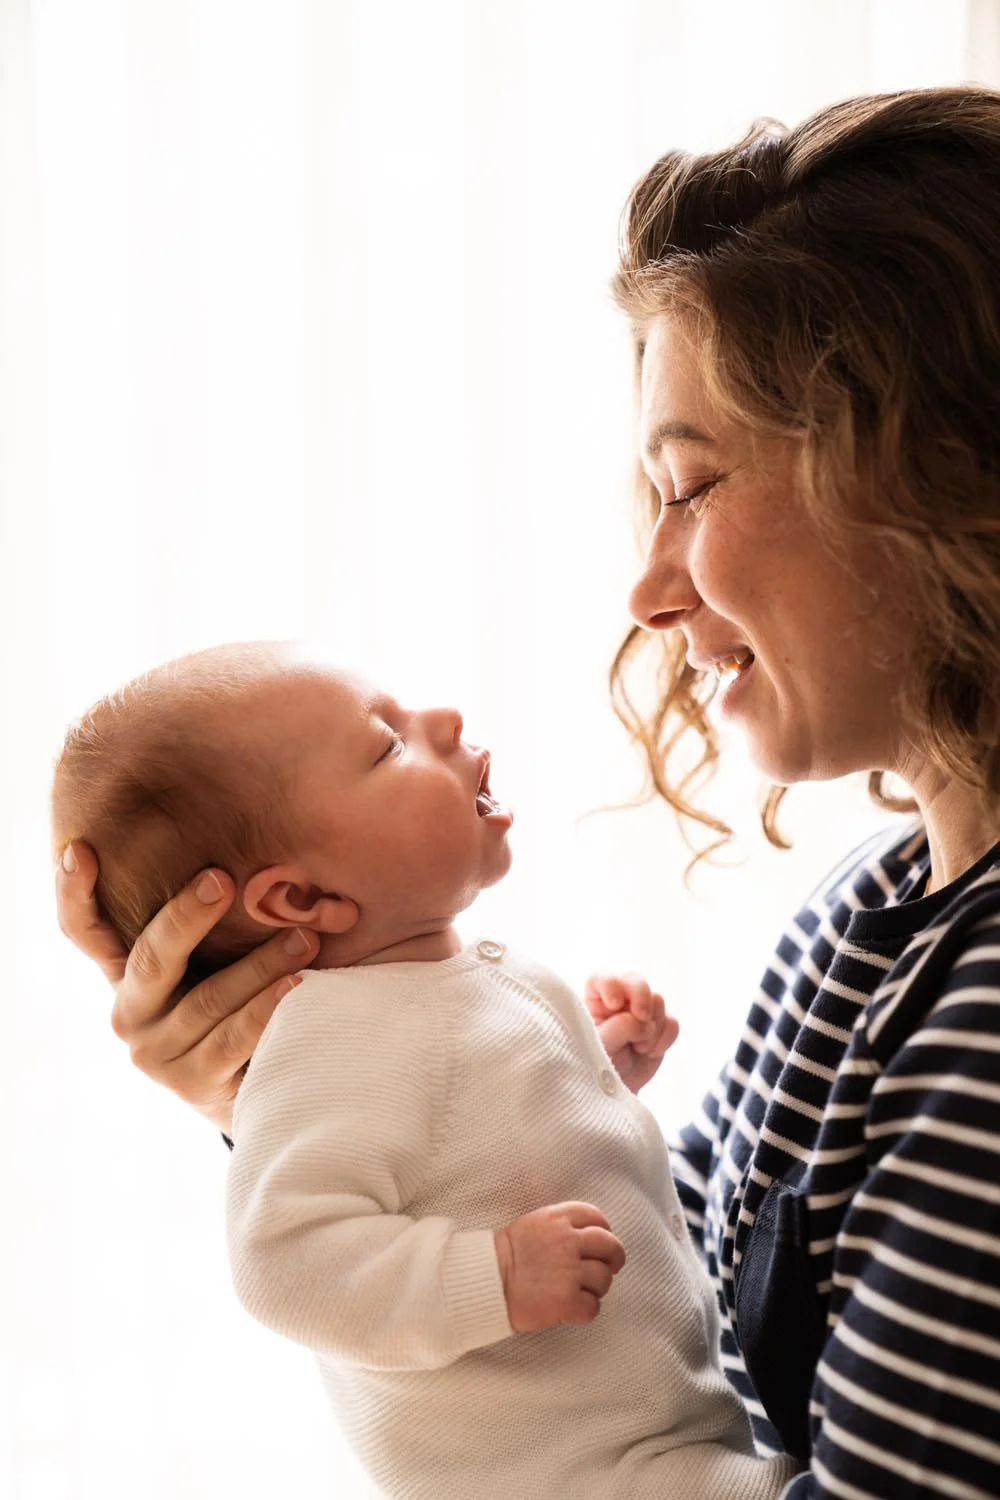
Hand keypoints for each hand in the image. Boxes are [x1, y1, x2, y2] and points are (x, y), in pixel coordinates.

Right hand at [55, 842, 319, 1134]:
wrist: (251, 1084)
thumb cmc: (233, 1002)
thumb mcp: (211, 959)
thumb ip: (211, 922)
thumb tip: (256, 860)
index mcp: (125, 974)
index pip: (85, 931)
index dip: (74, 892)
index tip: (78, 849)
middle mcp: (130, 1013)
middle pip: (151, 957)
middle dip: (187, 915)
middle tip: (223, 879)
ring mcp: (157, 1053)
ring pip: (208, 998)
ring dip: (262, 964)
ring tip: (305, 938)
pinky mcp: (193, 1083)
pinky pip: (232, 1038)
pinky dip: (267, 1007)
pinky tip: (297, 985)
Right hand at [494, 1202, 625, 1332]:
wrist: (485, 1281)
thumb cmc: (507, 1255)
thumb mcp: (534, 1224)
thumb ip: (561, 1225)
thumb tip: (589, 1238)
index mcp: (558, 1218)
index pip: (597, 1218)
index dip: (604, 1232)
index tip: (601, 1245)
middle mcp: (567, 1241)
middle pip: (611, 1246)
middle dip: (614, 1260)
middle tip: (608, 1269)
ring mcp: (568, 1271)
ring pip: (604, 1279)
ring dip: (597, 1288)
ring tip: (580, 1292)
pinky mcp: (566, 1300)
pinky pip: (593, 1307)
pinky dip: (586, 1311)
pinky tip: (573, 1309)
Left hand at [584, 972, 678, 1093]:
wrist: (615, 1091)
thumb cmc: (596, 1066)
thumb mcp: (601, 1047)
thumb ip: (619, 1027)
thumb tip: (642, 1021)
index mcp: (595, 1001)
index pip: (602, 976)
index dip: (612, 984)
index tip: (615, 1005)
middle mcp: (619, 1000)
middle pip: (635, 980)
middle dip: (642, 997)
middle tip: (641, 1017)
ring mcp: (641, 1012)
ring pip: (657, 1001)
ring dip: (651, 1028)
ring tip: (637, 1048)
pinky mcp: (658, 1027)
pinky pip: (672, 1022)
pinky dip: (665, 1038)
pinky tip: (650, 1052)